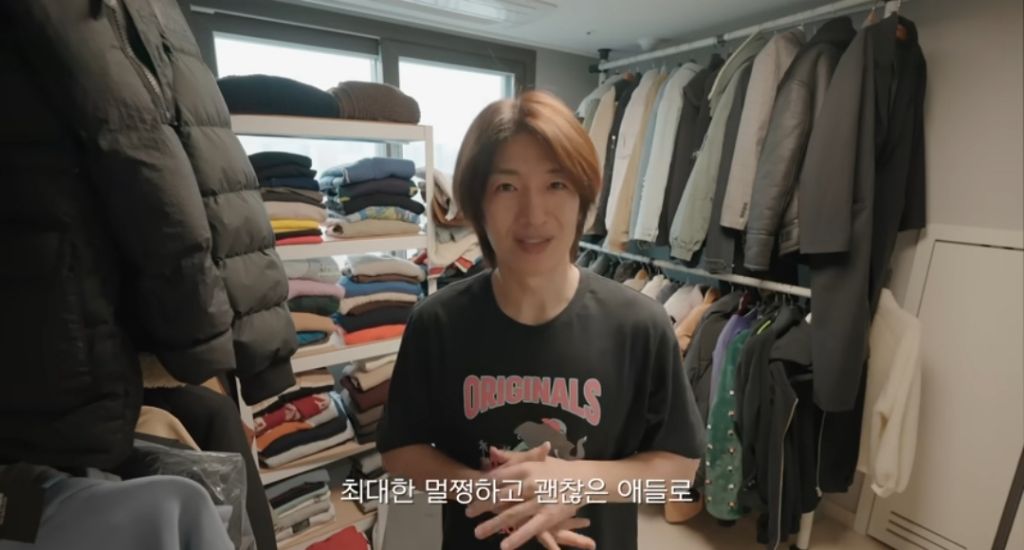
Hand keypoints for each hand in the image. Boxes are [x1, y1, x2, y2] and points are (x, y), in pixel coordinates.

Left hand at [470, 442, 594, 548]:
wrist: (584, 479)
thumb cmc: (557, 468)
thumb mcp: (535, 459)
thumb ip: (512, 457)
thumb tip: (492, 452)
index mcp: (526, 468)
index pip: (498, 477)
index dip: (482, 486)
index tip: (470, 491)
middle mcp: (530, 484)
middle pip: (500, 496)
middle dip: (482, 505)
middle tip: (468, 512)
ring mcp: (539, 501)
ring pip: (512, 514)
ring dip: (493, 524)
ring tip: (477, 532)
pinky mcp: (549, 516)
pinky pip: (530, 529)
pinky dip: (517, 538)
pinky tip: (504, 546)